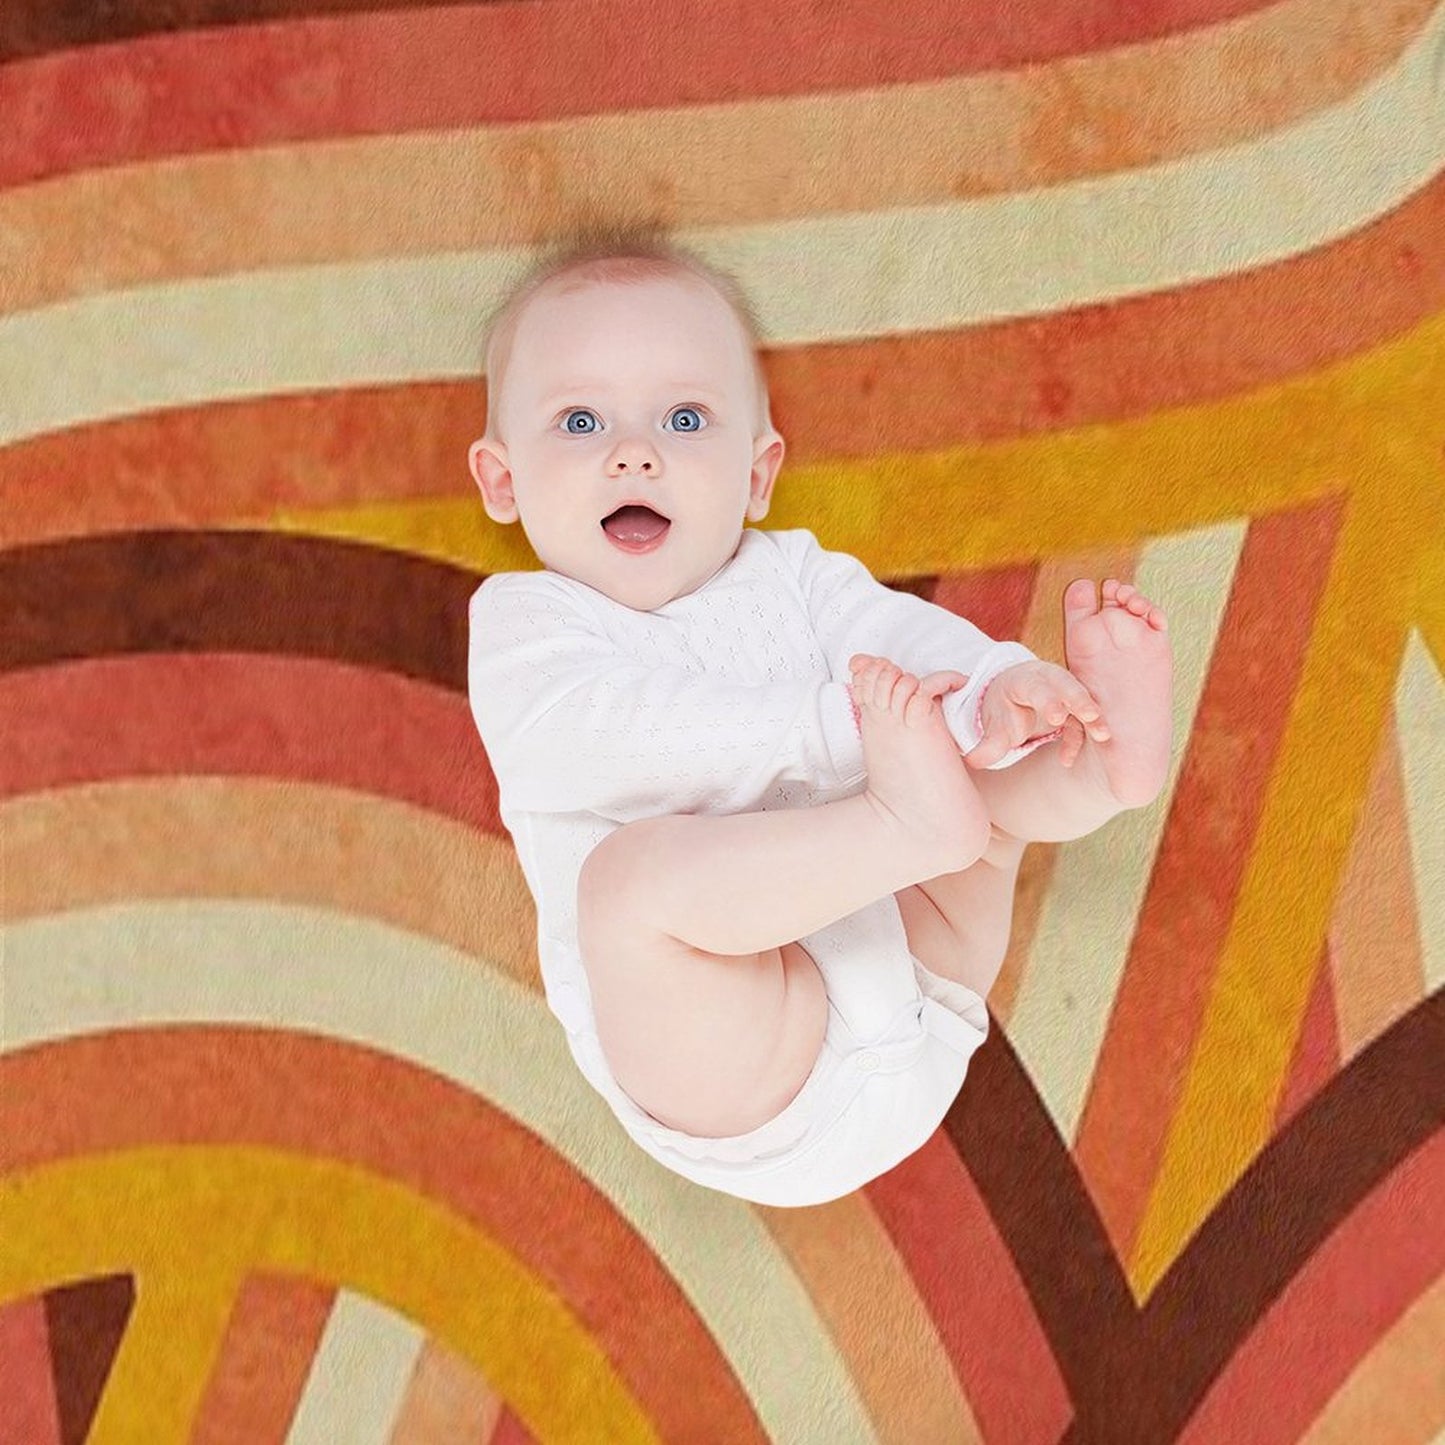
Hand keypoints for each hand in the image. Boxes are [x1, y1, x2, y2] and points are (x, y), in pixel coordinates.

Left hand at [964, 660, 1109, 770]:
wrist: (1013, 695)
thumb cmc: (1004, 708)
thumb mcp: (994, 724)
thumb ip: (987, 744)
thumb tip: (973, 762)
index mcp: (1023, 680)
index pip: (1037, 687)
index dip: (1048, 700)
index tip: (1057, 717)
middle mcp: (1048, 680)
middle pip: (1066, 685)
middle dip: (1079, 700)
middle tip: (1090, 715)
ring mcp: (1064, 691)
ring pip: (1082, 699)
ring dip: (1093, 717)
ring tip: (1103, 735)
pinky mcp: (1075, 705)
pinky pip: (1082, 720)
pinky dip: (1080, 738)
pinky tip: (1065, 760)